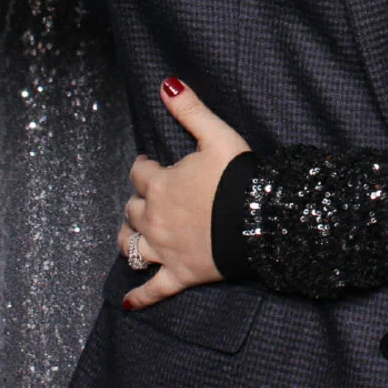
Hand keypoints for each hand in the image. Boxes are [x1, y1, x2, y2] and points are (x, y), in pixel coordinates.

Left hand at [115, 78, 251, 309]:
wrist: (259, 219)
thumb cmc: (239, 177)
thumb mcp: (217, 136)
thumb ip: (189, 109)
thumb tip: (165, 83)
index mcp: (160, 184)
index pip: (139, 172)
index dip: (145, 167)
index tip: (151, 165)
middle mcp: (155, 218)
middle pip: (132, 209)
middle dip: (138, 201)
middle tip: (151, 198)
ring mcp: (164, 249)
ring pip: (130, 245)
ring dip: (129, 239)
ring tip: (133, 234)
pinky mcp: (179, 274)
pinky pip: (152, 289)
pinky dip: (139, 298)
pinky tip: (127, 304)